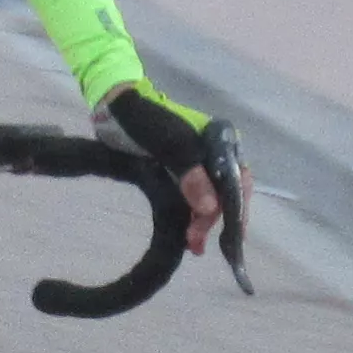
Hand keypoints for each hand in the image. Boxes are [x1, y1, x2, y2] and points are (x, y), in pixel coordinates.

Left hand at [103, 85, 228, 256]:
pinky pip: (194, 198)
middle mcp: (216, 153)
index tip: (231, 236)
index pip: (237, 180)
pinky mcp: (180, 173)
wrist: (115, 107)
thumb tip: (211, 209)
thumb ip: (191, 175)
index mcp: (220, 141)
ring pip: (210, 198)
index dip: (234, 209)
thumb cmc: (145, 120)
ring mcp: (198, 164)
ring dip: (203, 222)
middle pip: (225, 193)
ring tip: (193, 245)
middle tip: (195, 242)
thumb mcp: (169, 145)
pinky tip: (188, 234)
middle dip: (214, 220)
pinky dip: (193, 216)